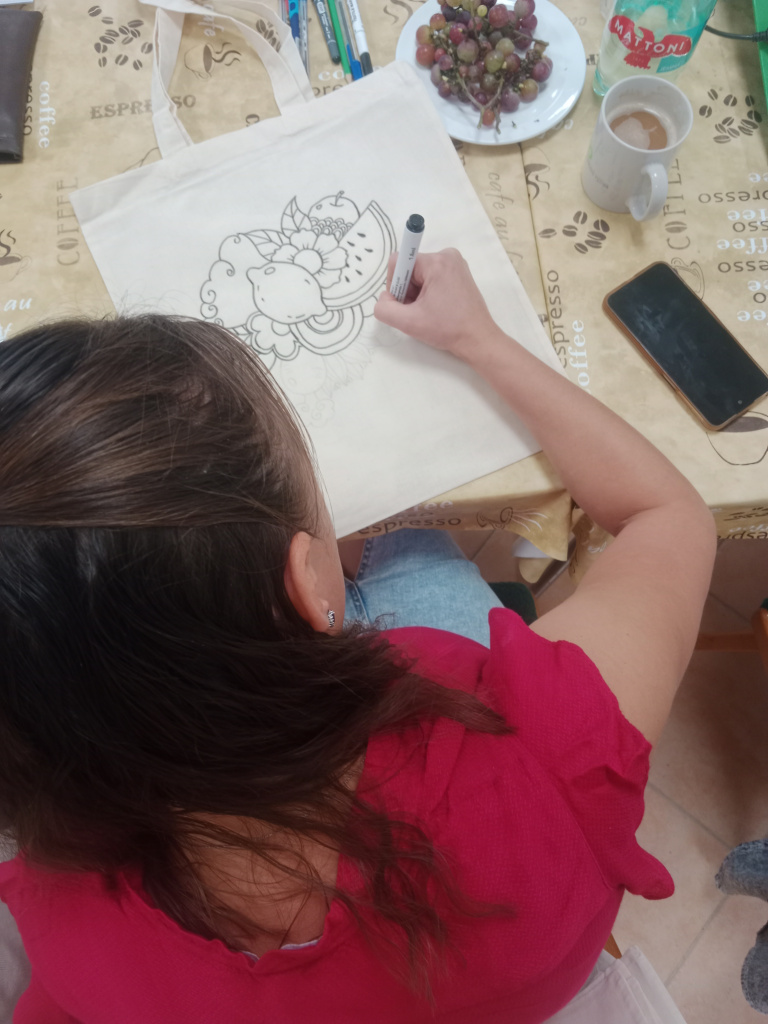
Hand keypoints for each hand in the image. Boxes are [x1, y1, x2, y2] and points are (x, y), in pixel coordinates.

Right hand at [373, 248, 503, 361]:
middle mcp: (447, 256)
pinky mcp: (458, 273)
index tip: (407, 304)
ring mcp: (455, 264)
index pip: (398, 262)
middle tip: (418, 312)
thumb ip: (384, 309)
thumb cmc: (447, 329)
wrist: (477, 339)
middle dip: (408, 291)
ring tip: (428, 312)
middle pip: (409, 268)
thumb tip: (384, 298)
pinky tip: (436, 308)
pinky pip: (431, 278)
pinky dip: (428, 293)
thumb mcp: (408, 322)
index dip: (395, 285)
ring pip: (419, 275)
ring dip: (417, 294)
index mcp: (436, 261)